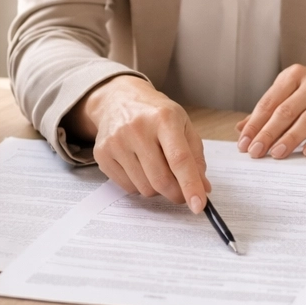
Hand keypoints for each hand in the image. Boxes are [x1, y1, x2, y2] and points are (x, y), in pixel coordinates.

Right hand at [71, 76, 209, 212]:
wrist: (118, 99)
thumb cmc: (155, 113)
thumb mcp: (182, 124)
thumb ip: (195, 156)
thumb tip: (203, 188)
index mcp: (164, 118)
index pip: (179, 159)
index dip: (191, 185)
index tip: (199, 205)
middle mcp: (138, 129)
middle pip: (161, 179)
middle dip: (176, 193)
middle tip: (182, 192)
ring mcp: (116, 141)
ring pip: (145, 188)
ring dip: (157, 188)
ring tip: (156, 168)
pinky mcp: (102, 154)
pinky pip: (128, 188)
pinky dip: (139, 185)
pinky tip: (139, 166)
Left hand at [235, 67, 305, 158]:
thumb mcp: (290, 97)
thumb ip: (268, 111)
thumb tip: (241, 129)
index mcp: (294, 74)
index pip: (270, 101)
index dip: (255, 124)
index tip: (244, 143)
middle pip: (287, 110)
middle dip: (268, 133)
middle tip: (256, 152)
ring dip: (291, 138)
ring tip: (276, 154)